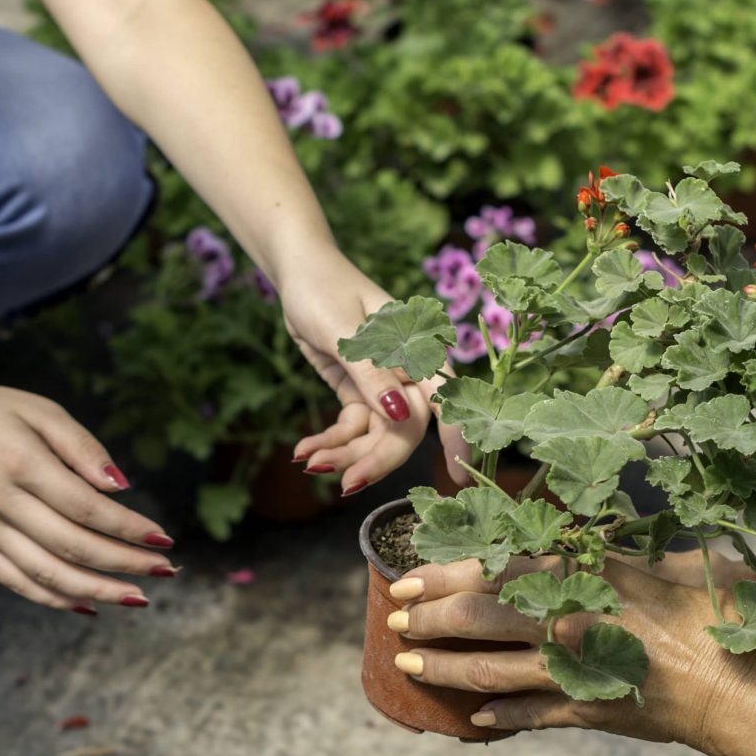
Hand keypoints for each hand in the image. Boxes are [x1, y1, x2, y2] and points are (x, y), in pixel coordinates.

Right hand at [0, 376, 176, 612]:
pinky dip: (54, 598)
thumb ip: (81, 446)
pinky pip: (17, 582)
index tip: (163, 538)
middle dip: (124, 563)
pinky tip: (88, 605)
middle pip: (73, 545)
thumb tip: (122, 487)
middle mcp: (0, 501)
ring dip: (97, 590)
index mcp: (20, 462)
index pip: (86, 507)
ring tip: (137, 598)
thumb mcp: (38, 411)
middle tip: (165, 570)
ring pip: (47, 572)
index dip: (128, 528)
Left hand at [275, 250, 434, 492]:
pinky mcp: (359, 391)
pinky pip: (353, 427)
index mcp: (417, 349)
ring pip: (376, 434)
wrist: (297, 272)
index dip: (454, 439)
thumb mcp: (343, 331)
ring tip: (308, 459)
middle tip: (346, 484)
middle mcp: (406, 371)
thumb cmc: (324, 287)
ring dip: (345, 453)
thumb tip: (400, 415)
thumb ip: (372, 374)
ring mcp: (382, 384)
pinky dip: (331, 440)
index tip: (458, 479)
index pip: (444, 400)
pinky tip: (304, 450)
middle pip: (405, 428)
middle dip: (377, 458)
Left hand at [382, 556, 755, 744]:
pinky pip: (532, 715)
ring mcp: (578, 672)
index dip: (446, 573)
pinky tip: (475, 717)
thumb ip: (600, 560)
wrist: (743, 685)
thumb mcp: (654, 569)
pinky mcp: (590, 712)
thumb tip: (553, 548)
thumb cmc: (711, 615)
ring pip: (492, 671)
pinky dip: (500, 715)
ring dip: (445, 669)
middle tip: (396, 620)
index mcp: (590, 576)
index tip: (409, 576)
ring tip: (411, 666)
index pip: (499, 568)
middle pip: (481, 618)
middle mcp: (574, 620)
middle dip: (429, 619)